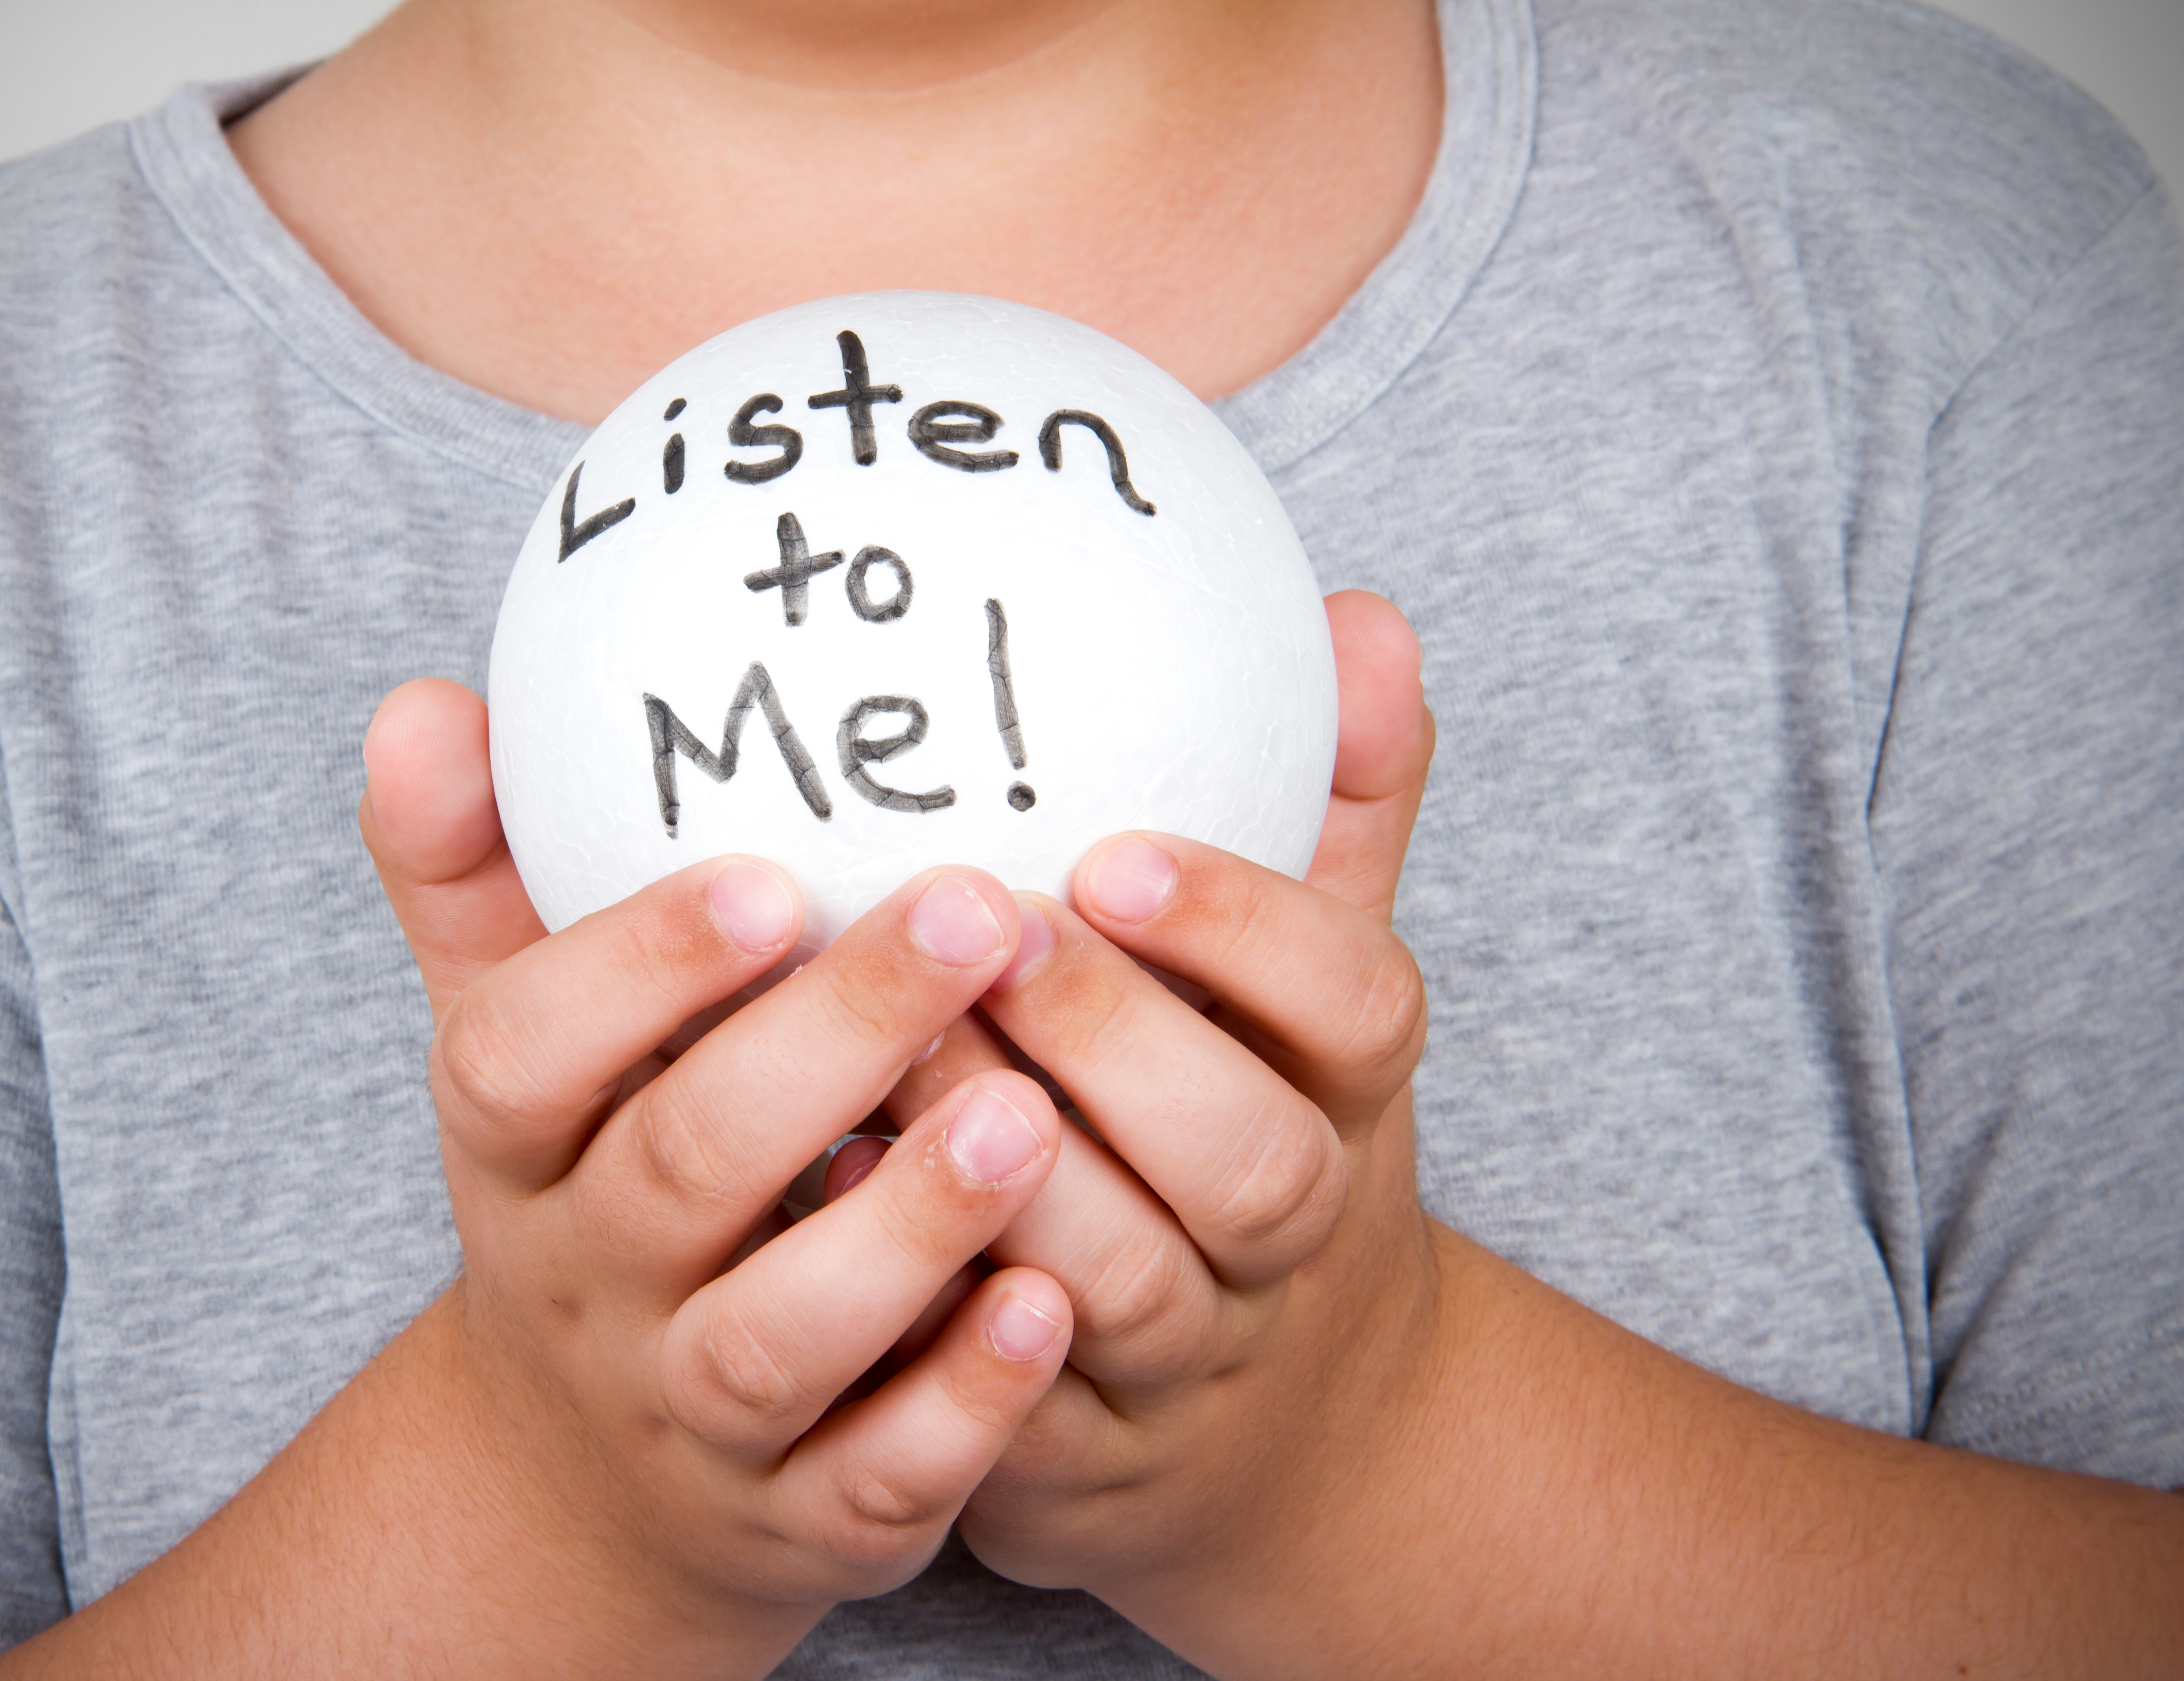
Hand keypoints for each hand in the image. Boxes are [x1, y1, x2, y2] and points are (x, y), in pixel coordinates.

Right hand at [357, 679, 1078, 1672]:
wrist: (596, 1474)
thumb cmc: (593, 1185)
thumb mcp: (517, 1044)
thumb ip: (476, 878)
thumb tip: (424, 704)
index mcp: (519, 1149)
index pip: (525, 1055)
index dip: (634, 971)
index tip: (770, 878)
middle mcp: (591, 1283)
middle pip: (684, 1171)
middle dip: (825, 1047)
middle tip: (975, 915)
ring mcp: (694, 1414)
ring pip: (779, 1335)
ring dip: (903, 1229)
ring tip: (1028, 1115)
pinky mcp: (803, 1516)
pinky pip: (876, 1476)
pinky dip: (959, 1404)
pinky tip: (1050, 1307)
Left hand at [852, 592, 1439, 1637]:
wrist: (1278, 1437)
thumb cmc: (1256, 1134)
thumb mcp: (1308, 997)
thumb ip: (1328, 814)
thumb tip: (1361, 616)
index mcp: (1346, 1102)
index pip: (1359, 1007)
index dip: (1249, 927)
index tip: (1110, 849)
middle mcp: (1289, 1238)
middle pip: (1253, 1159)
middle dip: (1117, 1044)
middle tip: (978, 931)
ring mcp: (1193, 1366)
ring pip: (1125, 1287)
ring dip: (1002, 1177)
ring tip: (877, 1060)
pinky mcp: (1086, 1471)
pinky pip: (1016, 1416)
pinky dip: (931, 1326)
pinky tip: (823, 1210)